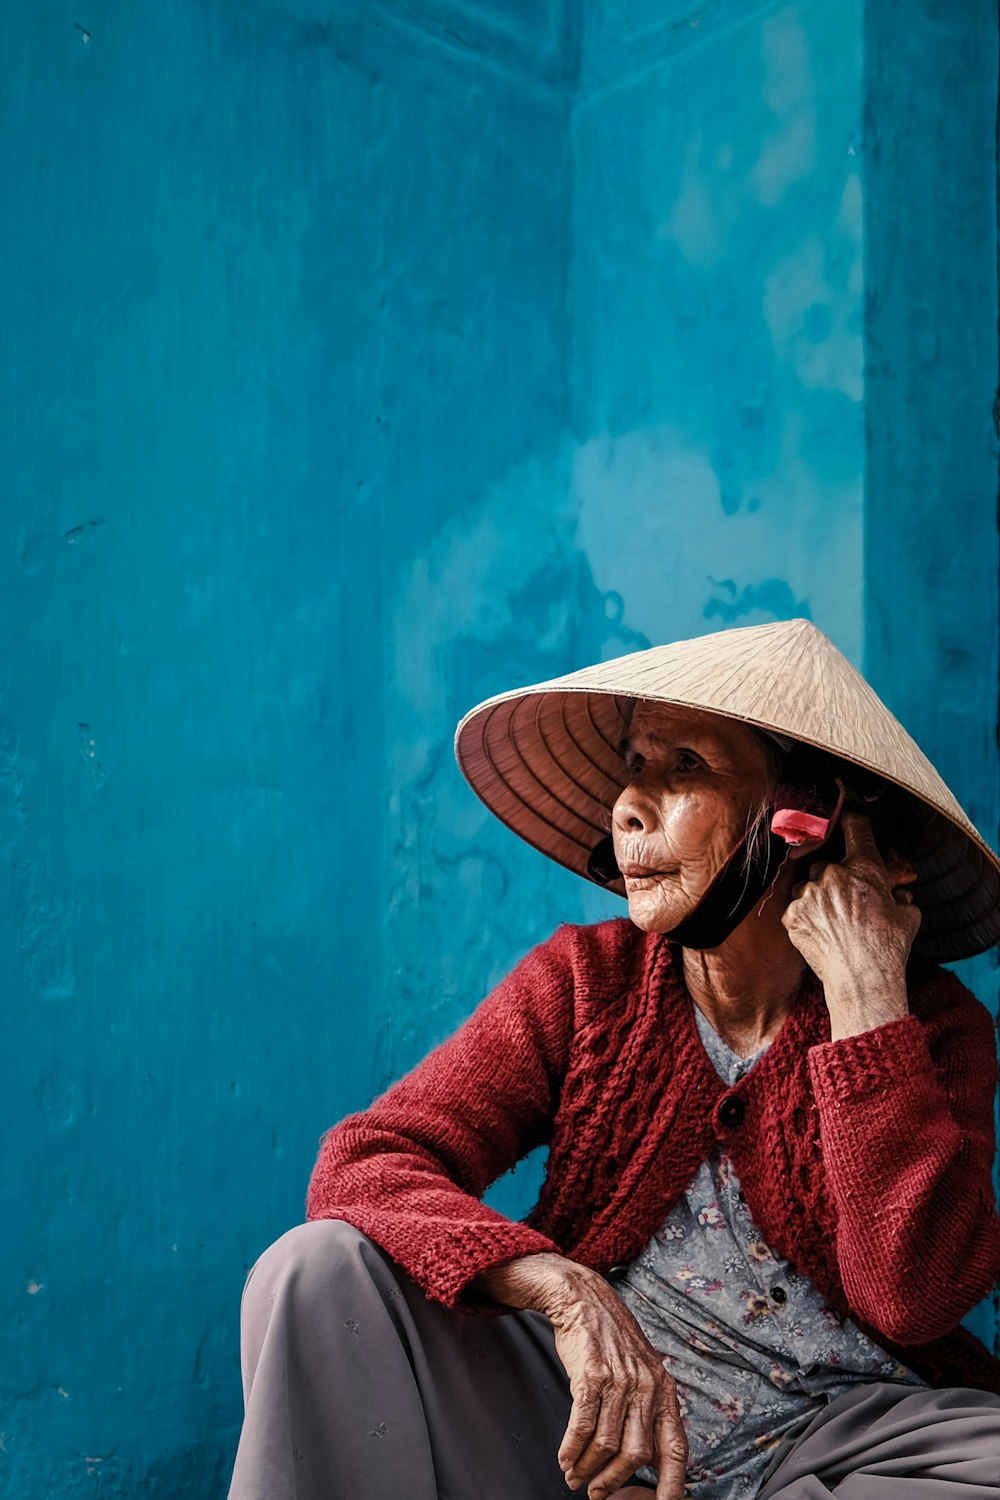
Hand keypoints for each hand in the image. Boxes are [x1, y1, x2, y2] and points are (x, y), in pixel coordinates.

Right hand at [548, 1271, 686, 1499]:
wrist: (585, 1300)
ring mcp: (619, 1381)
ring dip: (588, 1468)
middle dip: (614, 1481)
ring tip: (575, 1476)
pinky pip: (582, 1424)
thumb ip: (647, 1410)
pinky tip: (565, 1458)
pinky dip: (572, 1448)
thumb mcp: (643, 1371)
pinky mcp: (591, 1375)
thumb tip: (642, 1457)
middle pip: (636, 1454)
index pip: (675, 1448)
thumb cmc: (612, 1340)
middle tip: (597, 1493)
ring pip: (607, 1443)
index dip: (672, 1484)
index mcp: (663, 1391)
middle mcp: (646, 1387)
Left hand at [780, 809, 920, 1024]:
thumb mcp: (907, 915)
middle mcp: (832, 875)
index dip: (852, 822)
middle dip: (837, 879)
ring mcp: (808, 895)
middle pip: (828, 864)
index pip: (856, 828)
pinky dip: (806, 917)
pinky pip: (797, 908)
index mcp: (863, 868)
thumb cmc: (888, 948)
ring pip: (809, 886)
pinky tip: (821, 932)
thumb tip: (897, 893)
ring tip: (833, 921)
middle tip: (847, 902)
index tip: (846, 820)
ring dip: (818, 898)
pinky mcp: (792, 915)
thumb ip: (898, 895)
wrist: (862, 979)